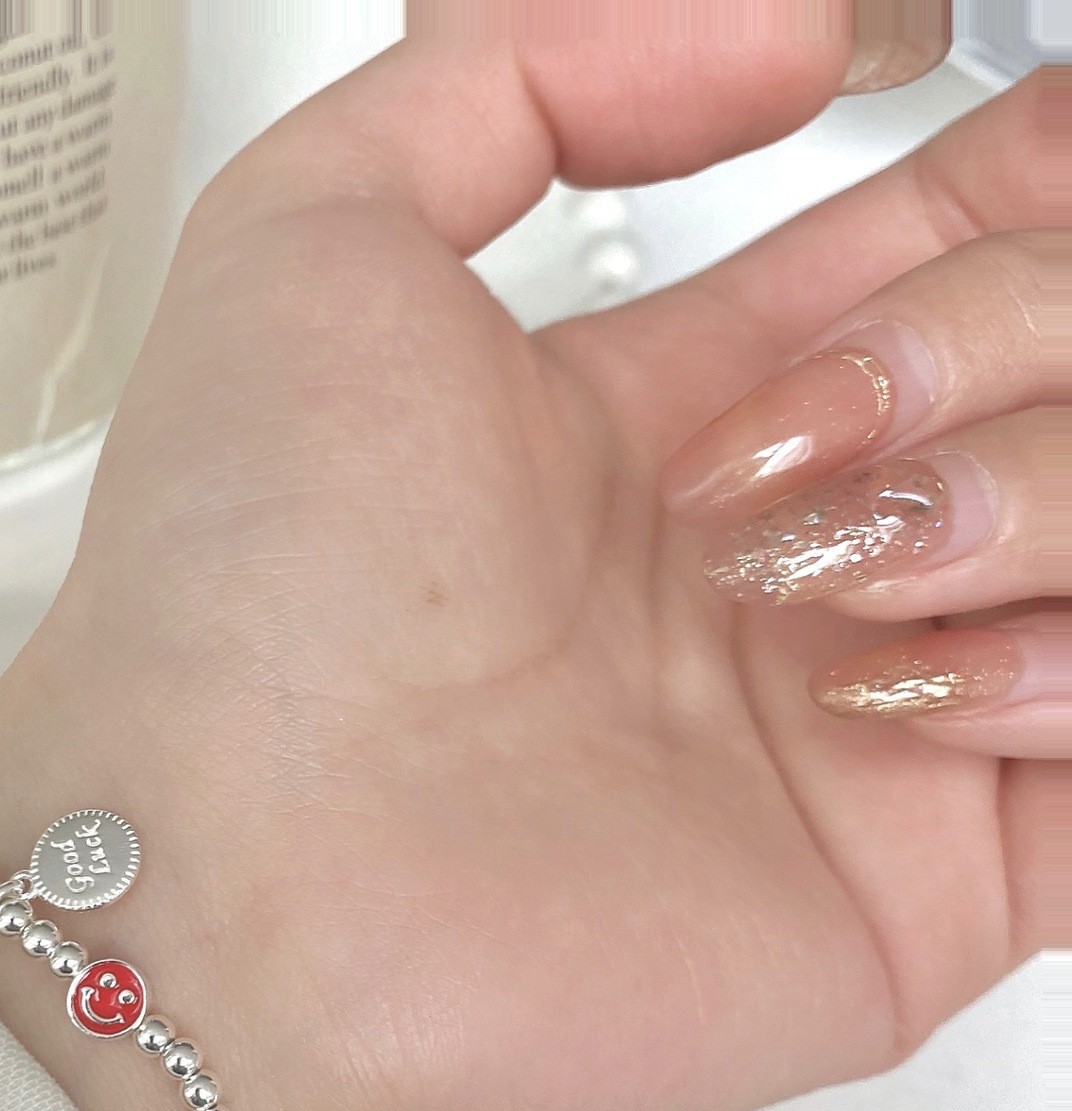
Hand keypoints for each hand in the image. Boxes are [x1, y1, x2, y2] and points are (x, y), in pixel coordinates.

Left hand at [0, 45, 1061, 1110]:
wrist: (249, 898)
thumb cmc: (247, 607)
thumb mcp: (312, 246)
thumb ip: (521, 72)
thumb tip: (794, 37)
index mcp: (667, 427)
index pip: (932, 263)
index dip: (1009, 187)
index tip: (1030, 134)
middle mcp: (781, 569)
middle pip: (1057, 355)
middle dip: (980, 330)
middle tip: (805, 431)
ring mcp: (866, 726)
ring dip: (1034, 487)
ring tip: (843, 569)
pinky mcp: (931, 884)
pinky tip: (915, 687)